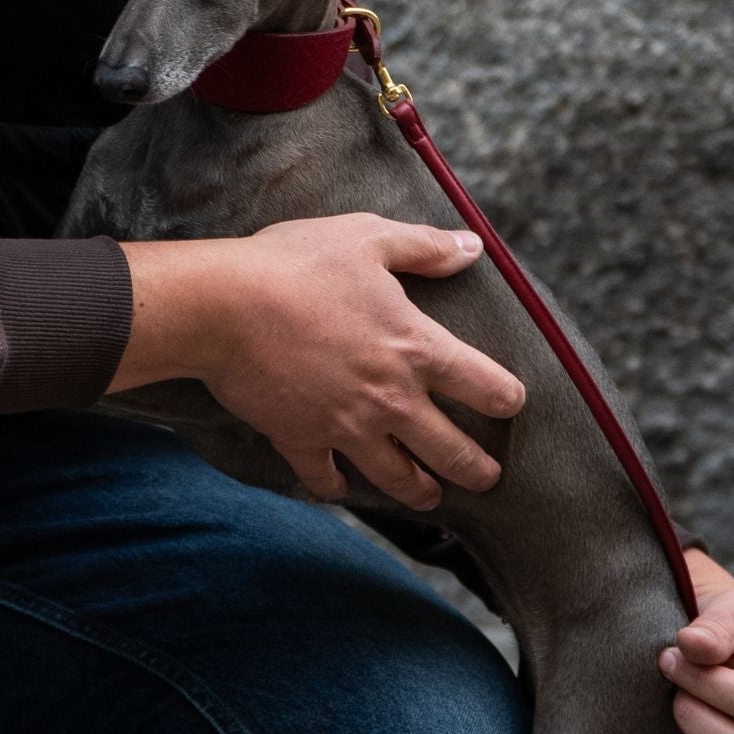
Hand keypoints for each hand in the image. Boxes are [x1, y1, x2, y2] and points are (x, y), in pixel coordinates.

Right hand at [116, 215, 526, 511]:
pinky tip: (339, 487)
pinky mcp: (301, 440)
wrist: (223, 305)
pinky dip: (335, 489)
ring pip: (400, 479)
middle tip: (487, 477)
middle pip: (453, 451)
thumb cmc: (295, 264)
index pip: (487, 388)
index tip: (510, 404)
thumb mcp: (365, 237)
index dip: (507, 399)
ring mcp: (347, 427)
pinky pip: (326, 481)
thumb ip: (424, 246)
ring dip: (420, 491)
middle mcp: (392, 399)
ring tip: (430, 495)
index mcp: (417, 348)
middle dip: (477, 469)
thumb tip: (472, 246)